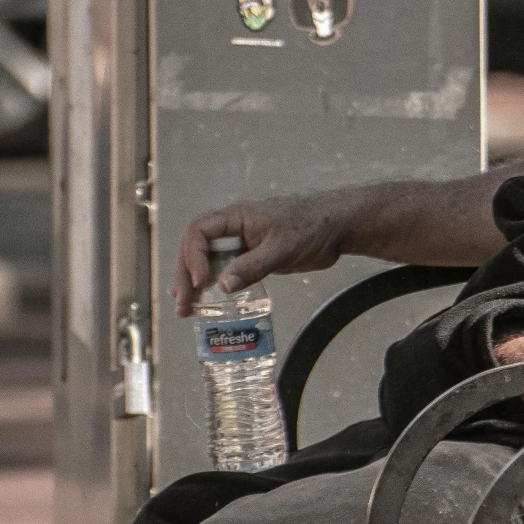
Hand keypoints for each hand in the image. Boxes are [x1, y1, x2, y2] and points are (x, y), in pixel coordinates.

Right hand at [172, 190, 353, 314]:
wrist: (340, 225)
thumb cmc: (314, 226)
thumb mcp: (282, 249)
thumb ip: (253, 266)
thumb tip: (223, 285)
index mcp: (237, 216)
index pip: (199, 232)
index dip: (192, 256)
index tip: (198, 281)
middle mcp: (235, 226)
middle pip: (196, 247)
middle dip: (186, 275)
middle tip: (183, 303)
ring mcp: (244, 240)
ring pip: (209, 259)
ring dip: (195, 281)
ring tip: (186, 307)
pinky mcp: (255, 254)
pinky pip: (226, 267)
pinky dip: (214, 282)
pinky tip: (207, 298)